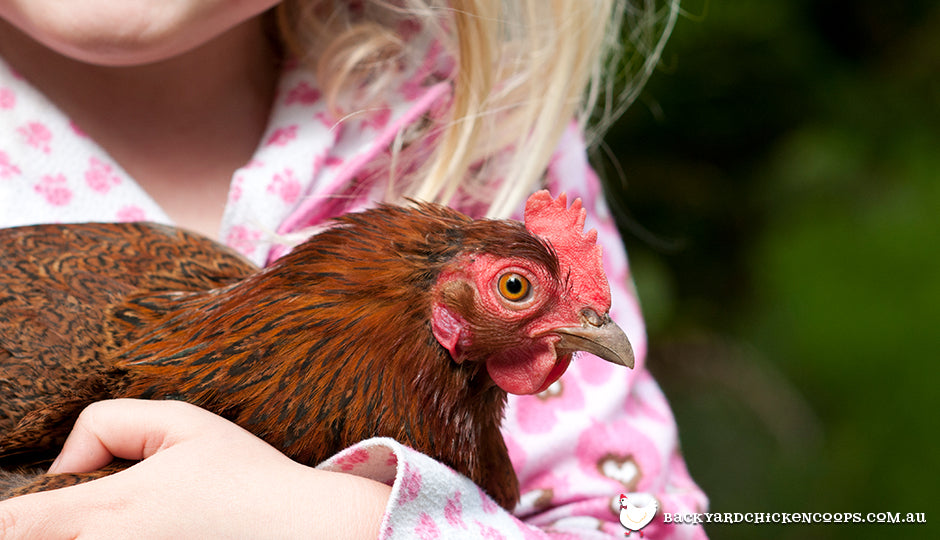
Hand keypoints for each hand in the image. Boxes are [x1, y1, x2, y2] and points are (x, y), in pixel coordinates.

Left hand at [0, 399, 390, 538]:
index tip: (15, 508)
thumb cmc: (246, 476)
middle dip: (45, 526)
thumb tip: (66, 465)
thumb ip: (108, 423)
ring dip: (77, 536)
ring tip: (129, 519)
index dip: (3, 516)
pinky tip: (147, 532)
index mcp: (109, 511)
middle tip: (85, 509)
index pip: (12, 525)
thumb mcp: (184, 421)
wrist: (303, 531)